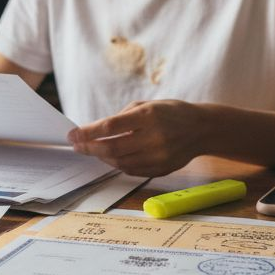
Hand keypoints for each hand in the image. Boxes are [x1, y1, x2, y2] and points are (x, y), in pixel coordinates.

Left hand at [66, 100, 208, 176]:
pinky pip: (131, 170)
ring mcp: (159, 156)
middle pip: (112, 148)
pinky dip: (117, 164)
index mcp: (149, 116)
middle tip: (76, 145)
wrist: (202, 129)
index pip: (110, 126)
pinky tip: (111, 156)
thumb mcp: (148, 104)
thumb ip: (122, 117)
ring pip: (119, 162)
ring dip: (101, 156)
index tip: (73, 134)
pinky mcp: (161, 169)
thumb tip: (96, 130)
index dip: (88, 132)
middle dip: (89, 147)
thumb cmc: (172, 112)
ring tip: (92, 149)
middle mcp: (154, 138)